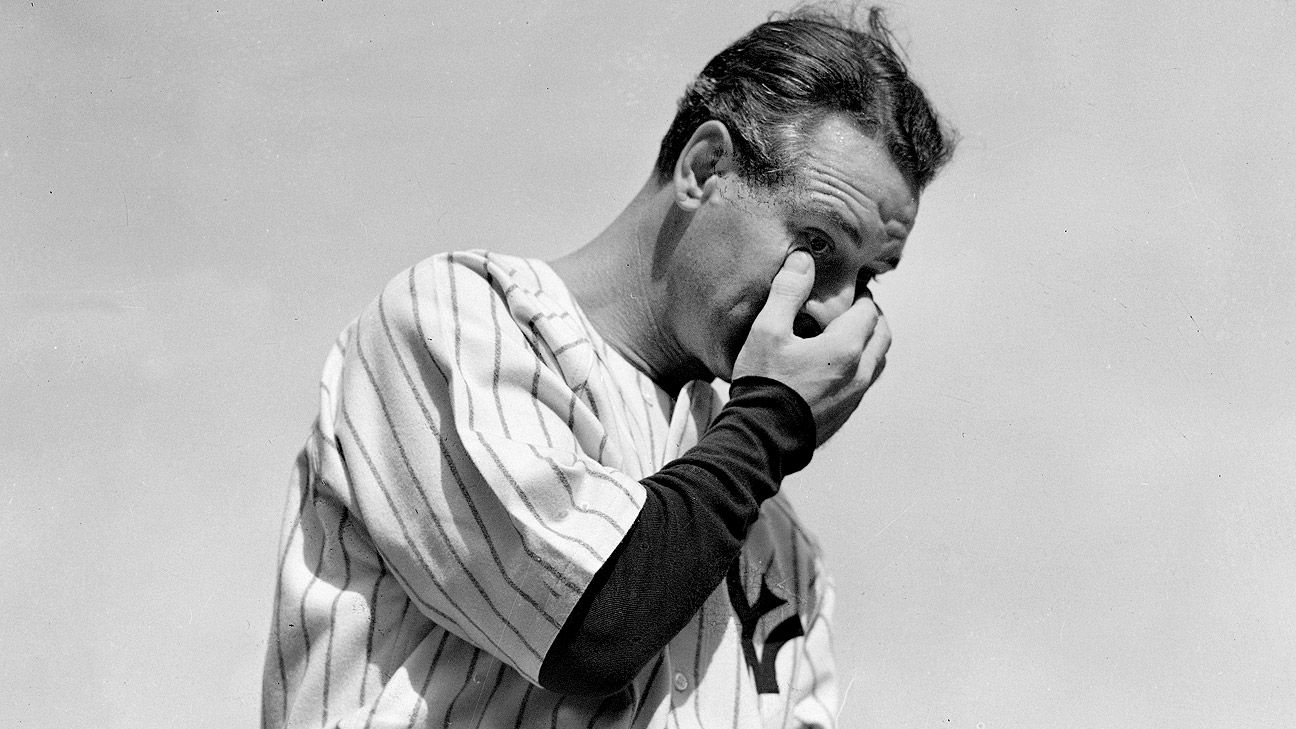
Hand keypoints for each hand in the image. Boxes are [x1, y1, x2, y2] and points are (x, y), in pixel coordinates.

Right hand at [731, 250, 890, 445]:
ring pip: (877, 360)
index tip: (848, 286)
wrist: (761, 437)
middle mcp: (859, 372)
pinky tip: (836, 365)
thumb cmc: (764, 382)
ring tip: (848, 334)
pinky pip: (864, 382)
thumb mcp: (767, 330)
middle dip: (872, 317)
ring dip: (870, 342)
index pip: (868, 310)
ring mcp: (855, 396)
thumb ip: (787, 292)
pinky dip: (859, 365)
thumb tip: (803, 258)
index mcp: (846, 347)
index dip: (861, 295)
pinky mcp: (846, 414)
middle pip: (882, 335)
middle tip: (853, 307)